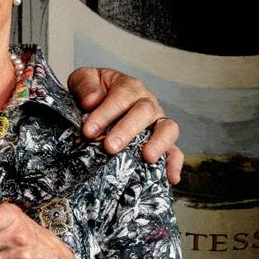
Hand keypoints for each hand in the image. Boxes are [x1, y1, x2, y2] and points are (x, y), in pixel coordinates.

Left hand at [67, 67, 183, 185]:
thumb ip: (85, 85)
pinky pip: (175, 151)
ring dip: (158, 143)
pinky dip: (175, 164)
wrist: (99, 101)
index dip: (105, 114)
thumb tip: (91, 101)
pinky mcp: (163, 142)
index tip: (88, 130)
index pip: (121, 97)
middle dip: (127, 130)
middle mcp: (147, 103)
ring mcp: (157, 123)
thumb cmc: (93, 92)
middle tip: (110, 147)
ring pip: (167, 128)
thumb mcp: (84, 79)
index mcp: (128, 87)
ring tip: (147, 157)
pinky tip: (171, 178)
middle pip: (144, 112)